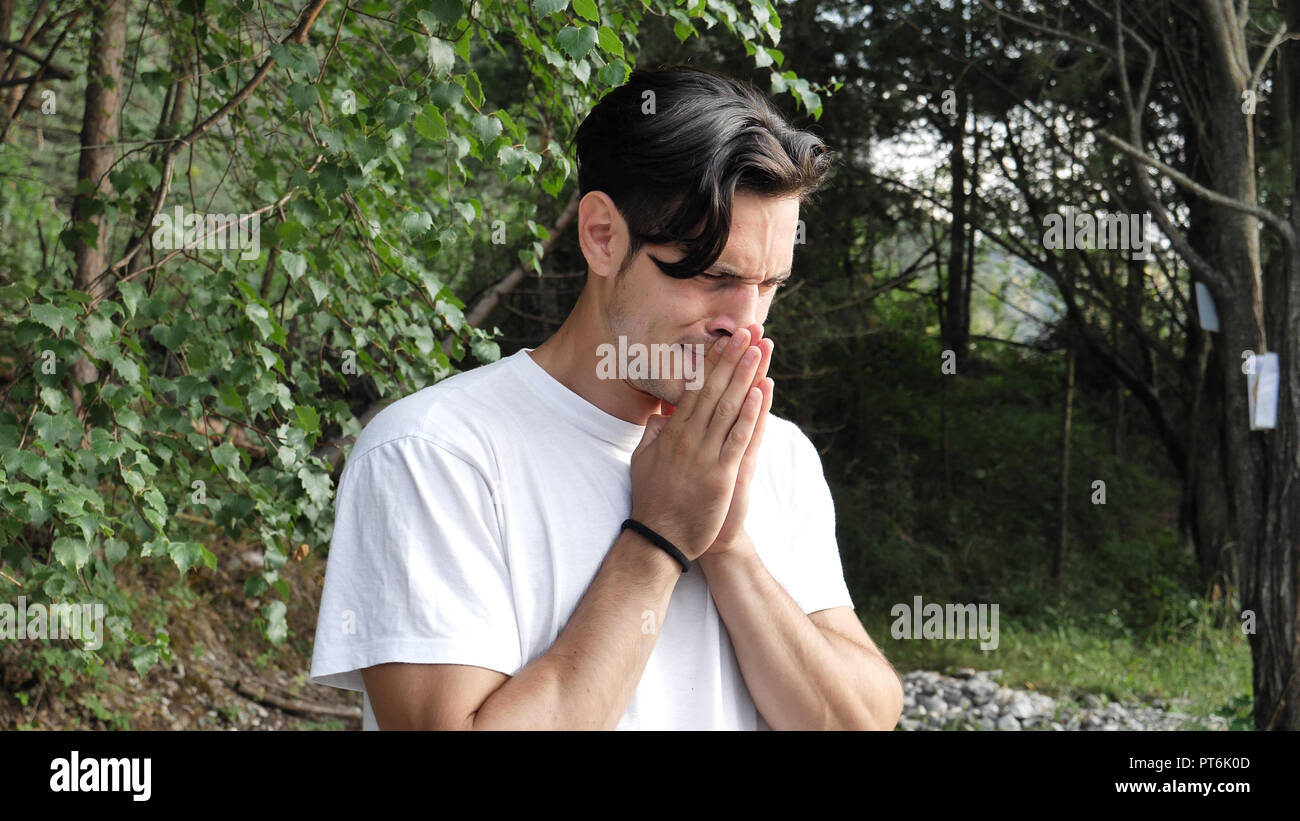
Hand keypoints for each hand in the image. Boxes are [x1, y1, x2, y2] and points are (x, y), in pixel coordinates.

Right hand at [628, 327, 765, 560]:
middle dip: (732, 359)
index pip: (695, 389)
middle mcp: (688, 438)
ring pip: (728, 407)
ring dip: (745, 376)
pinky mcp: (720, 475)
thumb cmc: (652, 500)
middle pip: (714, 390)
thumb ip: (653, 434)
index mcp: (672, 432)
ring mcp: (704, 455)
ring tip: (759, 350)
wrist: (659, 538)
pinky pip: (737, 438)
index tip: (725, 340)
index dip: (712, 363)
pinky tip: (761, 392)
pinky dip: (751, 415)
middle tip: (747, 332)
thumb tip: (660, 414)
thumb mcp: (643, 460)